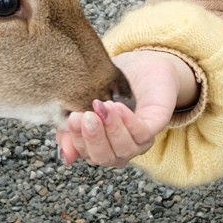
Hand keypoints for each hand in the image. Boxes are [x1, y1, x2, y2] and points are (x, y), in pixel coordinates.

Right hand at [56, 49, 194, 168]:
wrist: (140, 65)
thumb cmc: (109, 85)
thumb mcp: (83, 103)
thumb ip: (71, 129)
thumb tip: (66, 156)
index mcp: (101, 145)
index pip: (86, 153)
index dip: (77, 139)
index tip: (73, 117)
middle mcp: (120, 149)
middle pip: (105, 157)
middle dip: (94, 138)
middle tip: (88, 116)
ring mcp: (139, 141)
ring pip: (125, 149)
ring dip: (111, 128)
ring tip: (103, 105)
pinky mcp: (155, 126)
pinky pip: (142, 134)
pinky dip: (128, 122)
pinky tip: (118, 107)